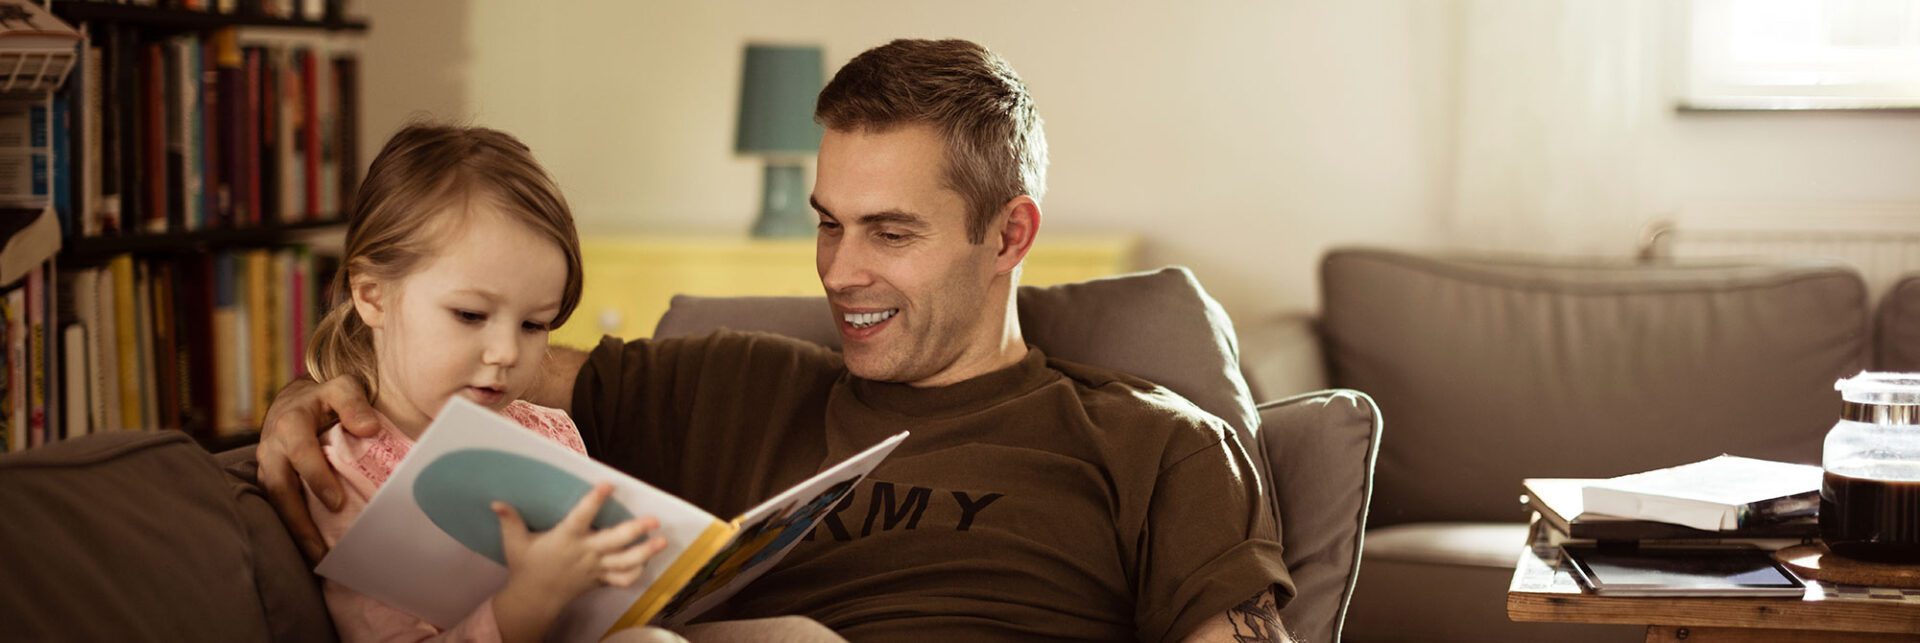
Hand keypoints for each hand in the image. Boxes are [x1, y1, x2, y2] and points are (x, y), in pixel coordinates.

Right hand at [257, 375, 384, 562]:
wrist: (297, 399)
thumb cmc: (325, 396)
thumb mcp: (342, 387)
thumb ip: (353, 403)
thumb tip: (368, 428)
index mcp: (290, 424)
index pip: (301, 453)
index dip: (317, 478)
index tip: (336, 502)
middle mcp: (272, 447)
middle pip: (281, 489)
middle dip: (299, 521)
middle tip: (320, 549)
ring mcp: (267, 466)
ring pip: (276, 503)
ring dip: (294, 531)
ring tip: (317, 558)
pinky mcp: (270, 479)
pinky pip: (277, 506)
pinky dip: (291, 527)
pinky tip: (311, 548)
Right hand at [495, 483, 670, 601]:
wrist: (534, 599)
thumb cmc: (525, 566)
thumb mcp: (514, 543)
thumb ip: (509, 520)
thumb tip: (495, 501)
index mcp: (565, 539)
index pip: (582, 516)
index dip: (595, 500)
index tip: (608, 484)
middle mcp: (584, 553)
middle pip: (614, 542)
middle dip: (635, 531)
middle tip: (653, 520)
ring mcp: (595, 568)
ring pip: (625, 562)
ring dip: (645, 552)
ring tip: (662, 541)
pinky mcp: (600, 580)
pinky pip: (622, 580)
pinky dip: (636, 572)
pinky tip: (648, 561)